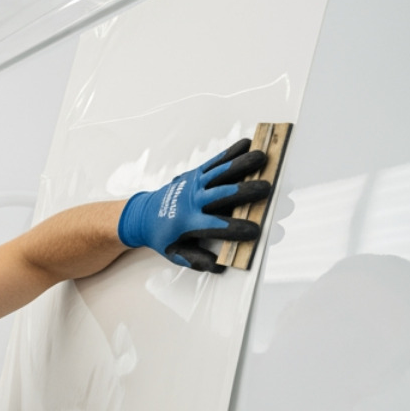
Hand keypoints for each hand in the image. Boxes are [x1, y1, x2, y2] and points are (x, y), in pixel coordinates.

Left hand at [118, 140, 270, 270]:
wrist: (143, 214)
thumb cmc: (163, 235)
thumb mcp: (174, 252)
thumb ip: (196, 260)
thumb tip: (219, 267)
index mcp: (187, 223)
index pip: (215, 227)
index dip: (235, 228)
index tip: (255, 231)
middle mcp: (192, 200)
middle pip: (221, 195)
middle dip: (244, 192)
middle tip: (267, 189)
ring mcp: (194, 183)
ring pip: (220, 173)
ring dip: (242, 164)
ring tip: (263, 157)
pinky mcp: (196, 173)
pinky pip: (215, 161)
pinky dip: (231, 152)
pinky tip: (248, 143)